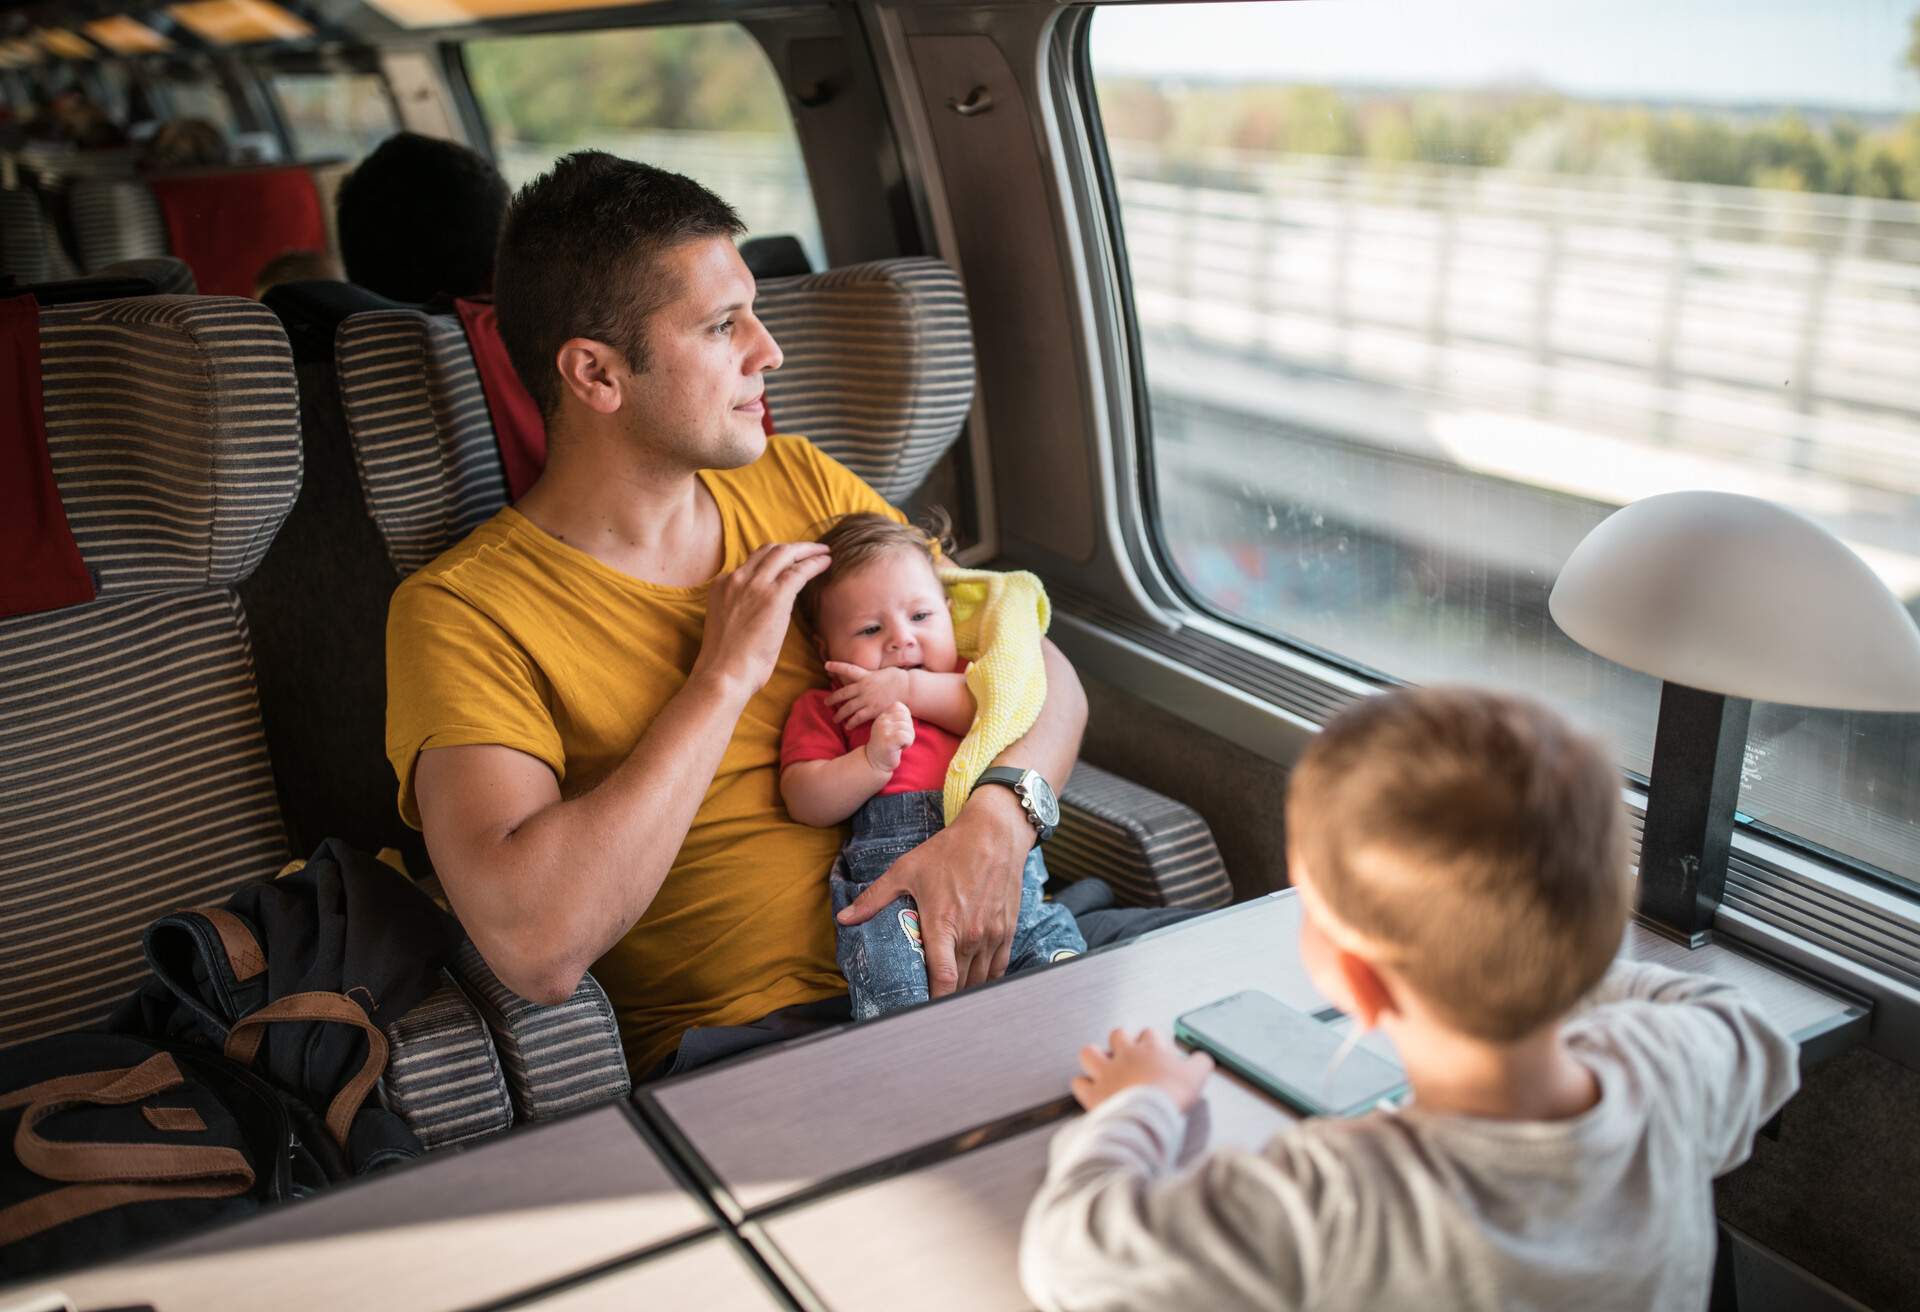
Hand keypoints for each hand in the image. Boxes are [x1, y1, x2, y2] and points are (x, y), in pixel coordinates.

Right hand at [691, 543, 830, 697]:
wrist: (724, 673)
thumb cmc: (728, 661)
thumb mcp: (728, 623)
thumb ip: (742, 607)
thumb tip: (763, 609)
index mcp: (722, 584)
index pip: (752, 562)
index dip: (774, 559)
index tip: (790, 561)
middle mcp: (736, 578)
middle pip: (769, 550)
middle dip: (793, 547)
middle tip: (811, 549)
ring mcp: (754, 584)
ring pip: (785, 553)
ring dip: (808, 549)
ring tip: (823, 551)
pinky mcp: (774, 595)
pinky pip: (800, 570)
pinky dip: (815, 563)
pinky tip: (827, 563)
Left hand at [826, 661, 909, 728]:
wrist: (907, 687)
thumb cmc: (897, 678)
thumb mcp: (881, 672)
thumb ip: (870, 676)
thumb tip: (865, 676)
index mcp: (865, 675)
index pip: (848, 669)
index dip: (836, 666)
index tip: (827, 665)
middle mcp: (863, 687)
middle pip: (843, 693)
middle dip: (833, 699)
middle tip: (826, 703)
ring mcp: (867, 699)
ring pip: (847, 708)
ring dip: (839, 714)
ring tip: (835, 719)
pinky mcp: (873, 710)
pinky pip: (858, 718)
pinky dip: (851, 722)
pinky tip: (847, 726)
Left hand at [836, 785, 1028, 995]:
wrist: (994, 834)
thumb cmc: (949, 850)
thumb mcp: (906, 870)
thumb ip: (875, 898)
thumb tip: (845, 918)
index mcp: (944, 924)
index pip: (944, 979)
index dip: (932, 1002)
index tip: (917, 1008)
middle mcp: (971, 934)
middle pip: (961, 985)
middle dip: (944, 999)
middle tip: (927, 1003)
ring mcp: (993, 935)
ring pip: (981, 980)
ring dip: (965, 991)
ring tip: (947, 997)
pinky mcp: (1007, 931)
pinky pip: (998, 968)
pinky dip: (986, 980)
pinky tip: (973, 982)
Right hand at [863, 702, 914, 773]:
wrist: (874, 762)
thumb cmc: (887, 744)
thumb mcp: (890, 727)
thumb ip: (897, 717)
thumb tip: (910, 711)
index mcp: (882, 716)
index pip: (900, 706)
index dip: (905, 718)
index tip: (900, 729)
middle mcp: (881, 721)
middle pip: (906, 717)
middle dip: (908, 729)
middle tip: (901, 739)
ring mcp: (883, 730)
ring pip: (907, 728)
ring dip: (908, 738)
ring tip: (900, 744)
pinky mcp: (887, 741)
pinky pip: (905, 736)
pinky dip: (907, 743)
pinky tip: (900, 748)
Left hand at [1072, 1029, 1214, 1113]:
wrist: (1152, 1113)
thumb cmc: (1173, 1094)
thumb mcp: (1197, 1075)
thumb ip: (1201, 1062)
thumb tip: (1204, 1058)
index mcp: (1150, 1049)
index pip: (1150, 1033)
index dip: (1152, 1041)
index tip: (1156, 1053)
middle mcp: (1126, 1056)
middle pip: (1117, 1035)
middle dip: (1120, 1042)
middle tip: (1127, 1055)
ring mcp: (1107, 1073)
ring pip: (1090, 1052)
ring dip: (1094, 1057)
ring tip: (1101, 1066)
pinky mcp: (1094, 1092)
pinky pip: (1079, 1083)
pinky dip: (1082, 1085)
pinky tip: (1089, 1090)